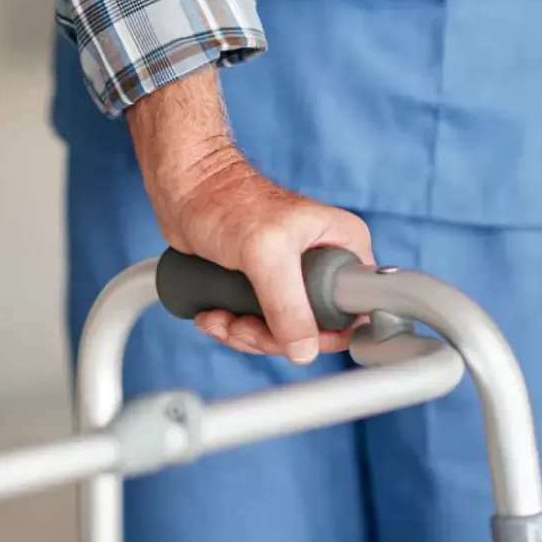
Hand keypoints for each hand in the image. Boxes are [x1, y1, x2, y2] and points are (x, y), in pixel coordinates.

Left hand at [143, 141, 374, 362]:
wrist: (186, 191)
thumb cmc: (227, 202)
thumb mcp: (266, 254)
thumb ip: (288, 304)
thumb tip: (304, 350)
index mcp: (344, 245)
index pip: (356, 308)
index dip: (328, 332)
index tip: (290, 335)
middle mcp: (325, 261)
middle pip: (316, 328)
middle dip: (272, 337)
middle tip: (243, 326)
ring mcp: (294, 276)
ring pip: (284, 332)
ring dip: (246, 335)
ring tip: (221, 317)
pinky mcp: (266, 285)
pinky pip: (260, 326)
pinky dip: (234, 329)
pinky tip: (214, 315)